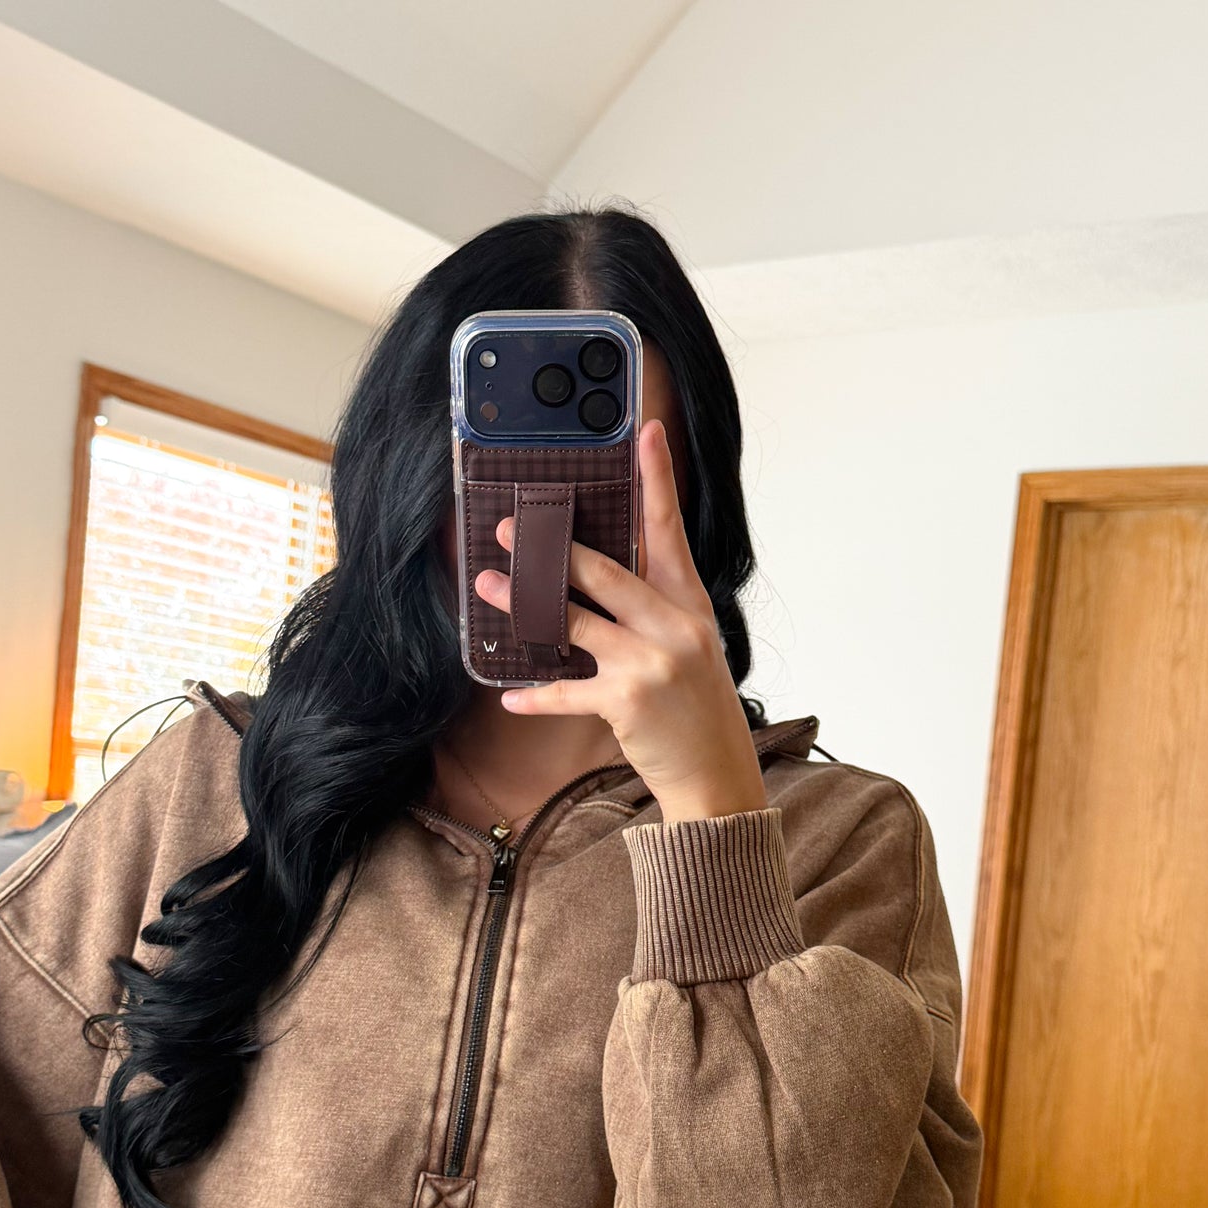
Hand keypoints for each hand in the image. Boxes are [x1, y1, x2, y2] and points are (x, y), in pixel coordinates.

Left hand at [478, 420, 767, 826]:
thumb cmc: (696, 707)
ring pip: (575, 622)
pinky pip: (568, 691)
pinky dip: (537, 696)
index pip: (669, 531)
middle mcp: (674, 626)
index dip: (657, 480)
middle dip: (553, 549)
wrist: (718, 774)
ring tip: (489, 587)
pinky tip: (510, 696)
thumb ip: (653, 609)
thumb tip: (595, 577)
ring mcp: (652, 663)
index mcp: (689, 604)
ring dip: (525, 606)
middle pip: (606, 573)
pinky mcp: (628, 702)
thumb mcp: (689, 647)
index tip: (645, 434)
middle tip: (512, 529)